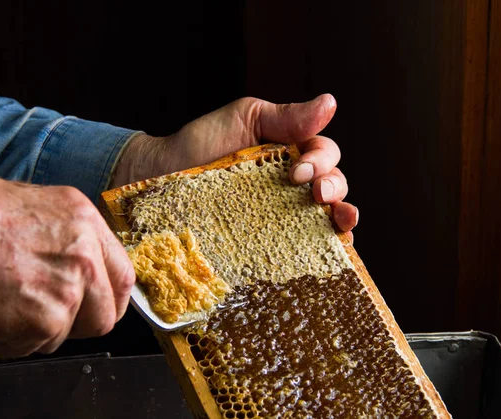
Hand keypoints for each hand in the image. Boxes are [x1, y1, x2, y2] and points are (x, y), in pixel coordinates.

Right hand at [0, 178, 134, 356]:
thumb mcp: (41, 207)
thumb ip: (73, 238)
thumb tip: (87, 263)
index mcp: (86, 225)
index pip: (122, 277)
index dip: (110, 299)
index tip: (99, 306)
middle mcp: (84, 259)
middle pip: (102, 317)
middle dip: (77, 323)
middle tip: (48, 313)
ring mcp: (66, 293)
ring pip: (63, 334)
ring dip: (38, 329)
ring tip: (11, 300)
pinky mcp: (43, 322)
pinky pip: (32, 345)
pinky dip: (13, 338)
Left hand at [111, 94, 357, 236]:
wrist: (158, 180)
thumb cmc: (199, 145)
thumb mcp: (243, 119)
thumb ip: (286, 116)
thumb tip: (330, 103)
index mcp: (290, 152)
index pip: (325, 154)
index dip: (322, 161)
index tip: (298, 171)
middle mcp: (292, 184)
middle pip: (334, 184)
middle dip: (334, 188)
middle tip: (316, 194)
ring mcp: (283, 214)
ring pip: (327, 216)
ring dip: (342, 218)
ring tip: (339, 221)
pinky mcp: (269, 241)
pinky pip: (304, 245)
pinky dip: (325, 247)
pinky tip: (332, 247)